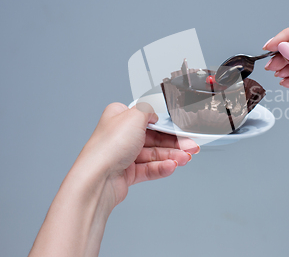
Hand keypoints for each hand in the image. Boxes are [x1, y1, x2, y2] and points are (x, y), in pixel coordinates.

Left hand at [75, 102, 198, 206]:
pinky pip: (149, 169)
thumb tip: (154, 113)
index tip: (182, 128)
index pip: (148, 118)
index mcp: (119, 118)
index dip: (167, 124)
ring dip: (172, 156)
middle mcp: (121, 136)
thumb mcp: (134, 116)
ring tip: (185, 158)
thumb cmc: (108, 146)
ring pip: (154, 154)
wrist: (98, 179)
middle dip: (174, 143)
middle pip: (155, 138)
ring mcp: (124, 155)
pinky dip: (162, 167)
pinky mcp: (127, 173)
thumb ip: (148, 110)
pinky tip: (172, 166)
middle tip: (191, 146)